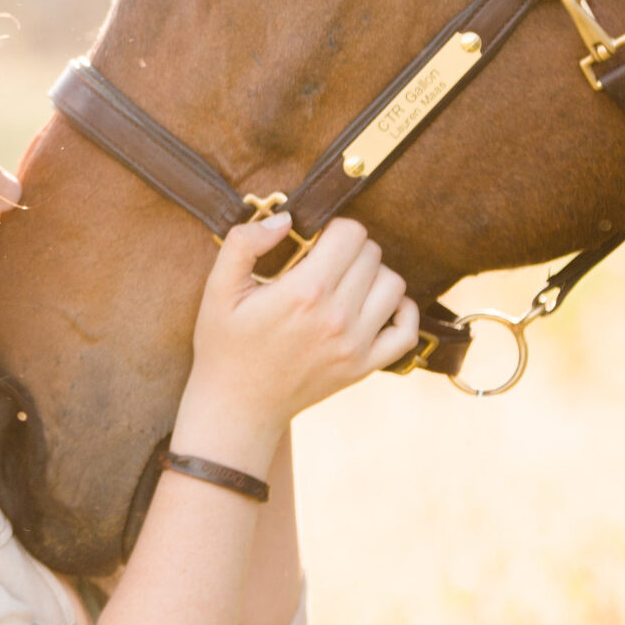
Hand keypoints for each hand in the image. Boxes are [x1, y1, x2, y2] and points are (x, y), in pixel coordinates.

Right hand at [172, 215, 418, 470]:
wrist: (238, 405)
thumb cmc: (226, 345)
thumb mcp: (218, 289)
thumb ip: (244, 244)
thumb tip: (285, 219)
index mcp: (305, 291)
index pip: (351, 233)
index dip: (332, 228)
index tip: (314, 241)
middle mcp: (337, 317)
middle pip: (372, 254)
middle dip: (349, 250)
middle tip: (323, 263)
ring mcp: (356, 345)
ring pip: (393, 284)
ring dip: (373, 275)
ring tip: (345, 283)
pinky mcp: (364, 367)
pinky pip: (407, 330)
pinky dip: (401, 311)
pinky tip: (377, 305)